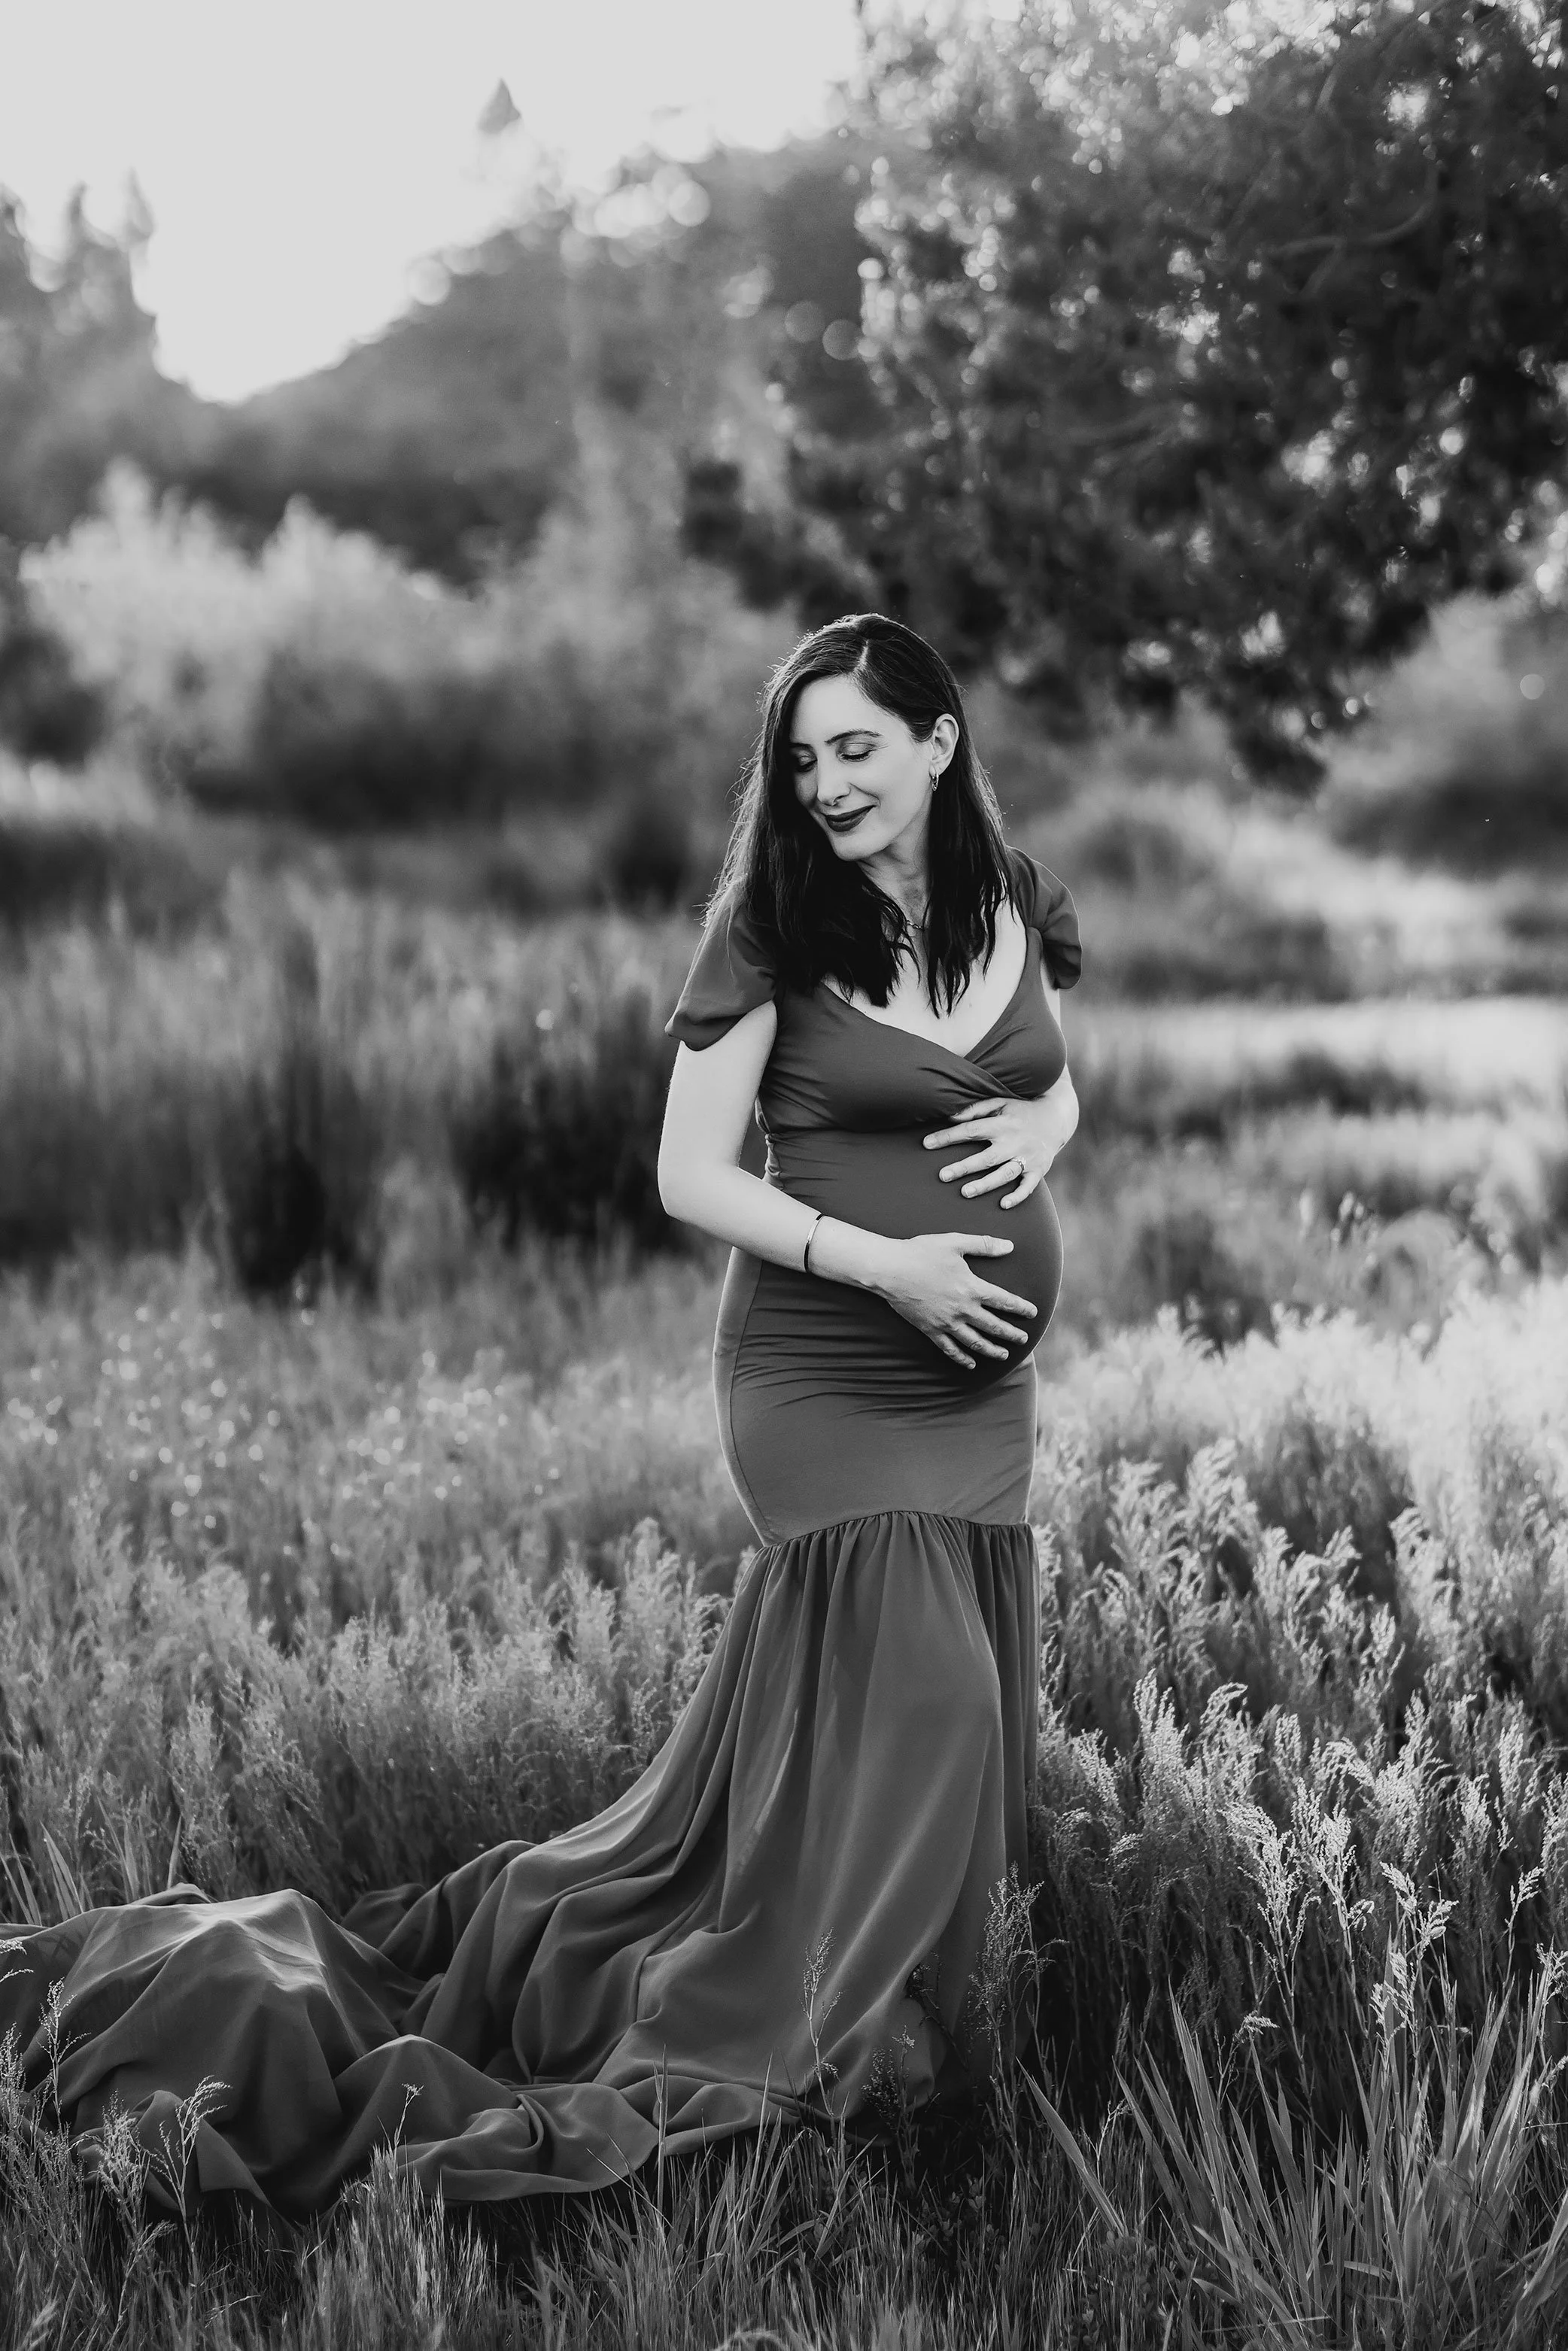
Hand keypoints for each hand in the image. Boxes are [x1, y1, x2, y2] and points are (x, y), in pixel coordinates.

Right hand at [874, 1232, 1037, 1370]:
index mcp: (972, 1288)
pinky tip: (970, 1364)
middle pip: (994, 1326)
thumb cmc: (922, 1252)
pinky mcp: (931, 1330)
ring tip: (1004, 1355)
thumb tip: (1009, 1246)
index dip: (1021, 1308)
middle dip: (1011, 1334)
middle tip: (1023, 1339)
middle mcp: (963, 1309)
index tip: (1032, 1313)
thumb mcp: (955, 1242)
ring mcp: (947, 1322)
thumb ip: (984, 1245)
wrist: (891, 1270)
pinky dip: (962, 1358)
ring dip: (991, 1350)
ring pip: (975, 1342)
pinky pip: (950, 1349)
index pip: (1004, 1301)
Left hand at [922, 1089, 1075, 1208]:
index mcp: (1002, 1123)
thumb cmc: (1019, 1111)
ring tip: (965, 1192)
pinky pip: (1029, 1186)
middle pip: (986, 1157)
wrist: (1056, 1117)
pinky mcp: (1039, 1170)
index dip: (948, 1137)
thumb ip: (975, 1110)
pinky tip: (1003, 1205)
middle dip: (964, 1167)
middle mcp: (1015, 1141)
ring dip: (985, 1184)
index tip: (927, 1144)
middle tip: (942, 1176)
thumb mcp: (999, 1103)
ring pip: (1005, 1174)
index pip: (971, 1131)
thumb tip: (949, 1117)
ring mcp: (1027, 1157)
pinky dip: (1017, 1196)